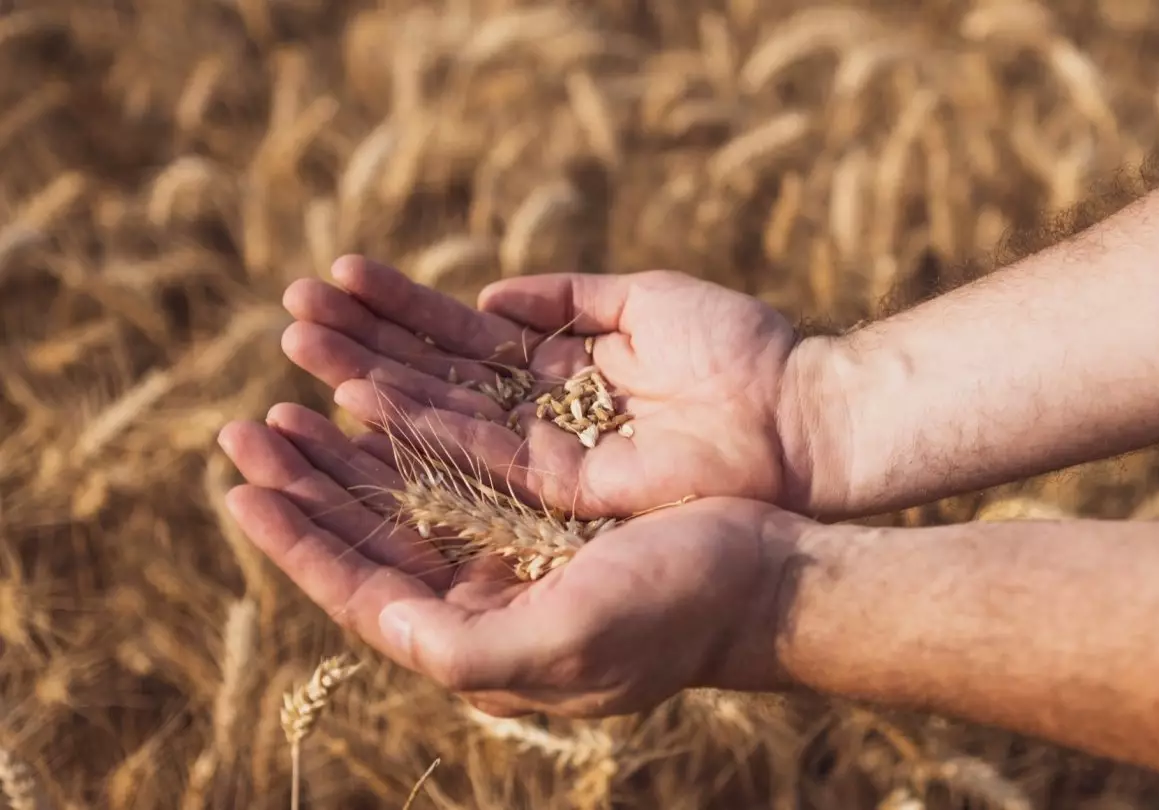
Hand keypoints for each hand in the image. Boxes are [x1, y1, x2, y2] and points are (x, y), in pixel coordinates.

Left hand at [216, 403, 802, 717]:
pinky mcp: (551, 487)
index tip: (241, 487)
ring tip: (304, 382)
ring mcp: (516, 534)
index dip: (297, 539)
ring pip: (411, 479)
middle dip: (311, 478)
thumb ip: (469, 647)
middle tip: (251, 424)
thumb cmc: (676, 613)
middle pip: (374, 528)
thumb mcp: (572, 640)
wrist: (768, 573)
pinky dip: (422, 410)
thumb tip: (379, 623)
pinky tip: (389, 384)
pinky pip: (466, 445)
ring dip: (354, 437)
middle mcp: (487, 584)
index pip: (362, 586)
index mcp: (479, 632)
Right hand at [279, 256, 837, 519]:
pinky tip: (356, 401)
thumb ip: (566, 298)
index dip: (395, 313)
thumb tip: (489, 293)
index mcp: (556, 374)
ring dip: (365, 389)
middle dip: (359, 350)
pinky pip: (476, 459)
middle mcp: (538, 421)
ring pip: (436, 424)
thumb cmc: (739, 352)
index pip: (456, 341)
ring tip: (293, 356)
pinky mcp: (559, 492)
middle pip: (431, 383)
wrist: (801, 414)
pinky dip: (417, 431)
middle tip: (284, 319)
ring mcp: (544, 461)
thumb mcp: (643, 300)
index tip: (330, 281)